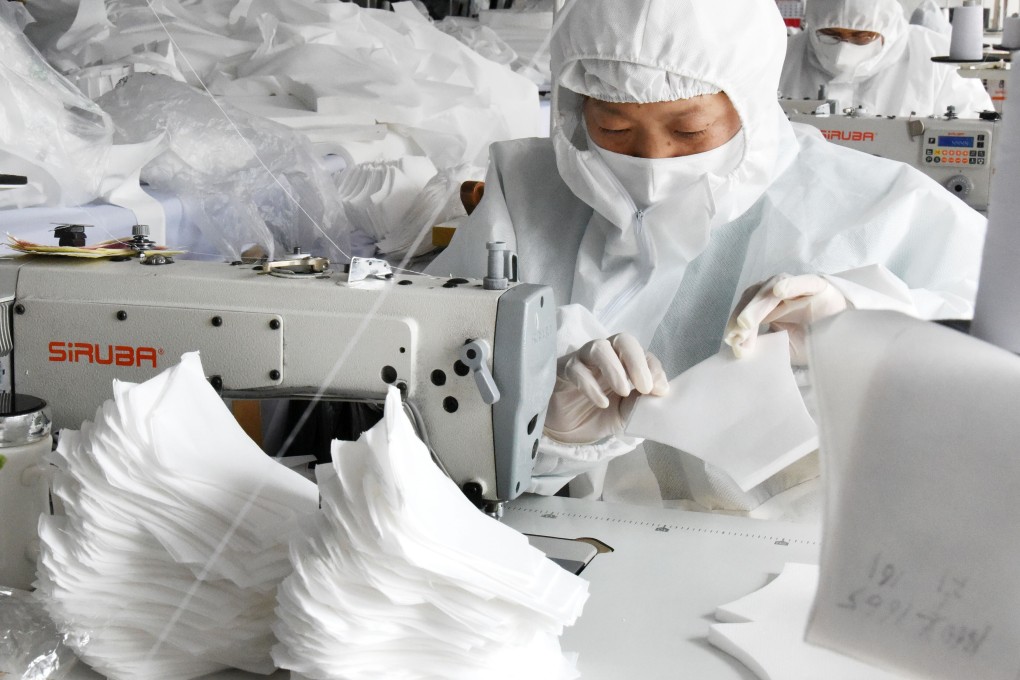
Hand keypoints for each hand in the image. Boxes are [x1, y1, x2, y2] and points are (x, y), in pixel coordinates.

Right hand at [544, 334, 669, 444]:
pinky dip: (591, 385)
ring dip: (614, 368)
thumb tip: (659, 394)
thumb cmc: (600, 415)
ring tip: (623, 391)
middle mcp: (605, 355)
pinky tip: (602, 402)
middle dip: (636, 361)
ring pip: (598, 348)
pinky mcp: (562, 370)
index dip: (654, 369)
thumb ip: (640, 403)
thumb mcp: (626, 413)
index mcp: (624, 362)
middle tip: (644, 387)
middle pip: (622, 340)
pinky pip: (576, 369)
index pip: (644, 354)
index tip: (661, 391)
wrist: (568, 430)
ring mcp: (583, 360)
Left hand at [724, 274, 847, 362]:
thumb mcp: (783, 346)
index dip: (736, 324)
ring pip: (771, 289)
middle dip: (742, 316)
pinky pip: (803, 282)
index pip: (746, 309)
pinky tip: (779, 292)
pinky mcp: (818, 286)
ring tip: (746, 323)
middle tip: (735, 335)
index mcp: (768, 306)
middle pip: (754, 297)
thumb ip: (763, 344)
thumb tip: (738, 348)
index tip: (731, 342)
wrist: (846, 341)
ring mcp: (798, 289)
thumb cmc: (812, 342)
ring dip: (757, 306)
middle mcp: (779, 293)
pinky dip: (790, 284)